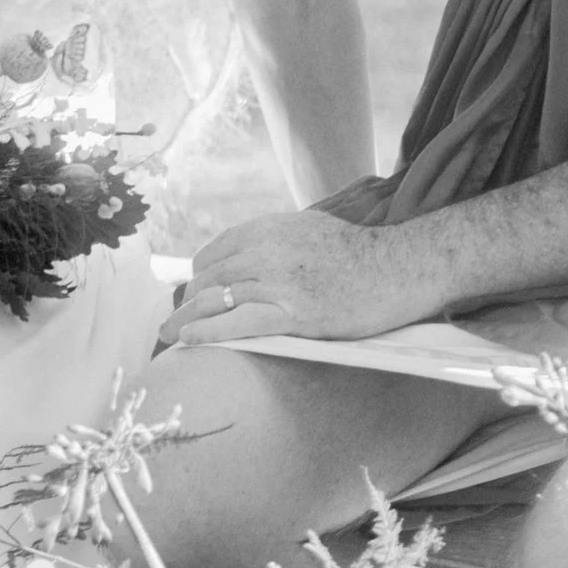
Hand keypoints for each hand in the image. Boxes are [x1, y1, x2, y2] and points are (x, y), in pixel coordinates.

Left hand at [158, 209, 444, 346]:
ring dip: (187, 318)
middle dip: (187, 299)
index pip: (218, 250)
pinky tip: (190, 340)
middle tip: (173, 319)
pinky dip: (209, 331)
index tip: (190, 290)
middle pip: (212, 276)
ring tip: (169, 333)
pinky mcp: (295, 314)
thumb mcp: (310, 228)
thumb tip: (246, 258)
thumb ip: (276, 239)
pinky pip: (239, 323)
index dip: (199, 273)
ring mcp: (280, 282)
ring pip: (218, 299)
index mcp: (272, 227)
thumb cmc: (359, 253)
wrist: (398, 268)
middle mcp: (269, 250)